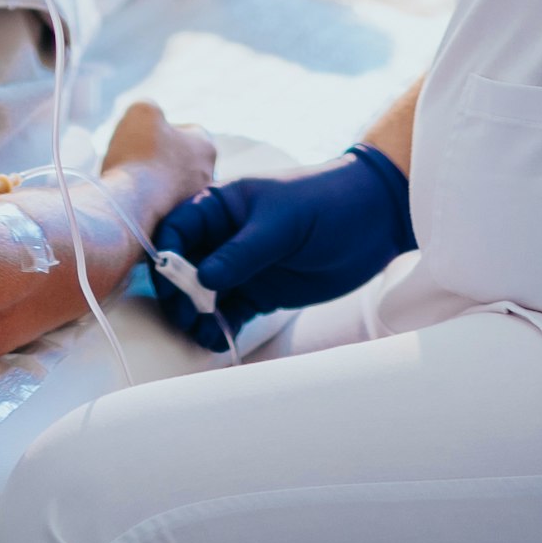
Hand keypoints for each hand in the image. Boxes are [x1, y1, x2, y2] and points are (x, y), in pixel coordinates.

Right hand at [98, 100, 217, 222]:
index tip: (141, 137)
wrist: (131, 208)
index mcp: (207, 146)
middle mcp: (208, 176)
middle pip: (178, 159)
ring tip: (129, 180)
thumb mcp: (142, 111)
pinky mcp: (178, 225)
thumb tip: (151, 118)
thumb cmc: (140, 155)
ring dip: (151, 180)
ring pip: (170, 184)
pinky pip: (162, 206)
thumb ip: (150, 107)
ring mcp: (194, 204)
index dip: (160, 130)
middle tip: (133, 158)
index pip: (186, 131)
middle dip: (157, 157)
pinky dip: (147, 201)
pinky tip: (131, 199)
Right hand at [148, 144, 414, 349]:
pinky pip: (230, 313)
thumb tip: (203, 280)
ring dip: (195, 315)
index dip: (167, 253)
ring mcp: (242, 267)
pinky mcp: (261, 293)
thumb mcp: (282, 222)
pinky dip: (219, 327)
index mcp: (222, 206)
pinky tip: (217, 340)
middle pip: (184, 266)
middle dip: (178, 292)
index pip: (178, 228)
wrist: (375, 219)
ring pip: (203, 295)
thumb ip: (243, 252)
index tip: (169, 281)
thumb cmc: (325, 202)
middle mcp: (225, 237)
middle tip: (183, 315)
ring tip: (198, 332)